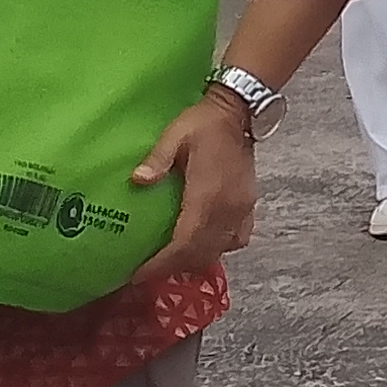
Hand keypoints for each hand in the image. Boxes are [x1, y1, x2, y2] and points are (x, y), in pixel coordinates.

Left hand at [129, 94, 260, 284]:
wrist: (239, 112)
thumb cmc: (202, 124)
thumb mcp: (174, 136)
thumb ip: (157, 159)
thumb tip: (137, 180)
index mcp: (208, 195)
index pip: (184, 243)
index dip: (161, 264)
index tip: (138, 274)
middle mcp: (228, 208)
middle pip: (201, 254)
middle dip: (173, 267)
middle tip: (146, 272)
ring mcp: (241, 208)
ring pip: (219, 250)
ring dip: (195, 260)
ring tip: (170, 261)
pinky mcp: (248, 204)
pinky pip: (237, 239)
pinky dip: (219, 248)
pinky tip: (204, 244)